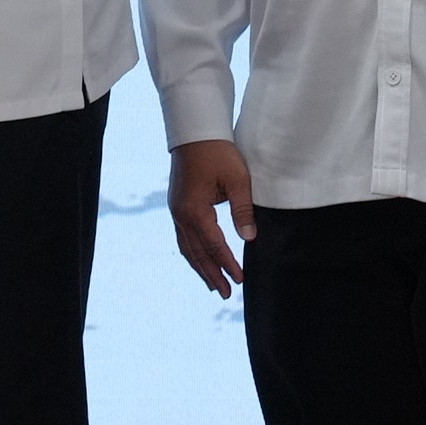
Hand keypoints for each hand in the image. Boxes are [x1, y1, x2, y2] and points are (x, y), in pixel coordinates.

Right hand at [170, 138, 256, 296]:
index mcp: (195, 210)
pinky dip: (192, 252)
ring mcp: (176, 210)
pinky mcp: (177, 205)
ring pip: (187, 246)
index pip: (214, 245)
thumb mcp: (238, 179)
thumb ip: (243, 209)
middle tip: (224, 293)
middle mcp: (181, 214)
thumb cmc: (219, 152)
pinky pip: (183, 236)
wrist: (195, 131)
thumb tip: (249, 238)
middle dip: (211, 273)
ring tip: (211, 284)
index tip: (239, 279)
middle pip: (196, 252)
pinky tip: (199, 258)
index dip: (227, 263)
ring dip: (200, 266)